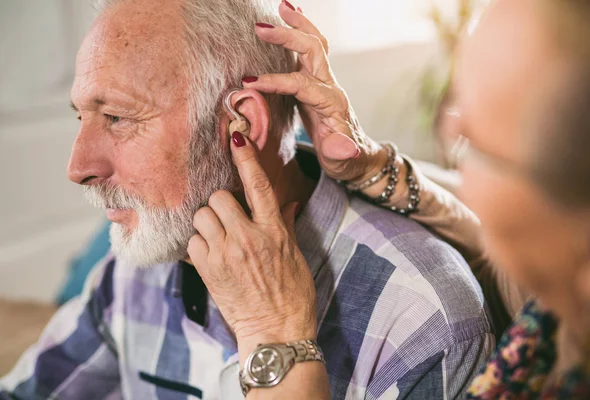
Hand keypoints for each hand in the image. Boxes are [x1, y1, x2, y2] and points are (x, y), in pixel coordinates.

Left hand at [187, 133, 316, 361]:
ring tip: (218, 237)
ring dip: (207, 223)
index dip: (247, 159)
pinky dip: (198, 245)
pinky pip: (192, 242)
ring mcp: (226, 254)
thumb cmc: (292, 293)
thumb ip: (286, 224)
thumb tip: (287, 203)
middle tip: (228, 218)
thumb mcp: (295, 255)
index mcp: (274, 231)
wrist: (277, 331)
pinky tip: (210, 255)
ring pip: (202, 217)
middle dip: (221, 204)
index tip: (237, 138)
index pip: (259, 186)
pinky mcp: (209, 271)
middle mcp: (249, 238)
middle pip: (219, 197)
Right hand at [243, 2, 387, 182]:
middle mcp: (329, 86)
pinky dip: (300, 32)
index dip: (276, 82)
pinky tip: (290, 20)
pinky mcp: (316, 84)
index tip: (250, 82)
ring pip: (314, 44)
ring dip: (299, 24)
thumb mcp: (343, 162)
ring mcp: (323, 82)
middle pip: (312, 50)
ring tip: (282, 6)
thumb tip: (345, 146)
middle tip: (260, 28)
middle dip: (288, 36)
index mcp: (331, 103)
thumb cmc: (347, 162)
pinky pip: (309, 52)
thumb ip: (341, 152)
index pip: (301, 84)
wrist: (357, 158)